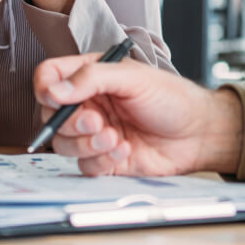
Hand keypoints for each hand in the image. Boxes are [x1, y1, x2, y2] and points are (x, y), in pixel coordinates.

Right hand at [34, 54, 244, 176]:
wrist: (199, 132)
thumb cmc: (172, 98)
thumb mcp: (133, 78)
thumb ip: (92, 78)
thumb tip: (55, 90)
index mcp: (90, 77)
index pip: (50, 77)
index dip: (45, 88)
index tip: (55, 98)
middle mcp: (88, 105)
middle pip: (50, 117)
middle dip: (71, 123)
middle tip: (96, 121)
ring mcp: (94, 134)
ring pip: (64, 145)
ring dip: (87, 144)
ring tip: (114, 137)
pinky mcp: (104, 160)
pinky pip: (85, 166)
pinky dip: (102, 160)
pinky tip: (126, 150)